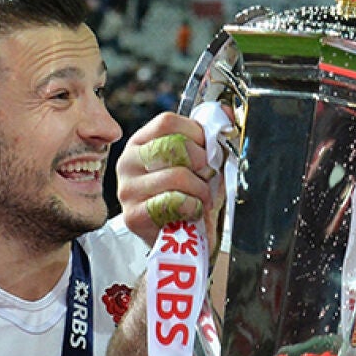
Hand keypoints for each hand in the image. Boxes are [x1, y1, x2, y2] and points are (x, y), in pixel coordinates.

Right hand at [117, 112, 220, 244]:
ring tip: (202, 198)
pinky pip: (174, 202)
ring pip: (177, 175)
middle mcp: (128, 162)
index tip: (209, 149)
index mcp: (141, 142)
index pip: (167, 122)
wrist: (181, 243)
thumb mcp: (203, 164)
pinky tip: (192, 211)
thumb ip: (212, 138)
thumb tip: (228, 112)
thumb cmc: (189, 197)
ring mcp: (128, 189)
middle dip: (202, 162)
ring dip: (201, 189)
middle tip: (207, 176)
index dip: (196, 133)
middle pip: (173, 145)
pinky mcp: (133, 215)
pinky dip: (193, 207)